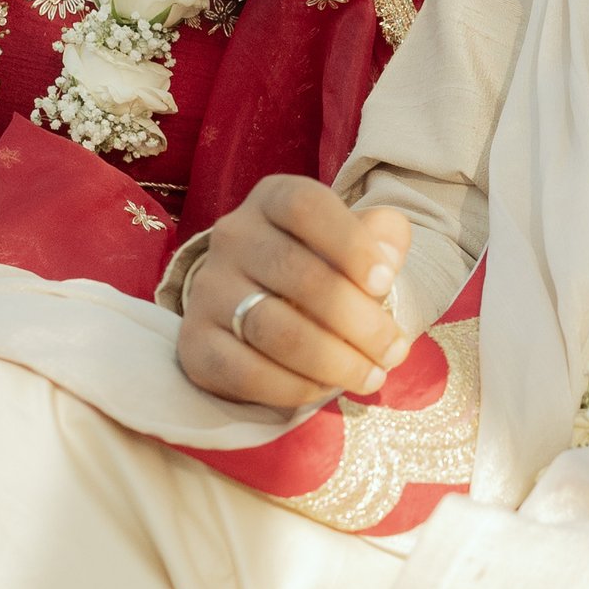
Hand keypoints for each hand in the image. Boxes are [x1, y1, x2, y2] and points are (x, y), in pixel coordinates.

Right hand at [177, 175, 412, 411]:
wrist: (265, 310)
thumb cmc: (324, 269)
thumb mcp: (357, 242)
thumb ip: (383, 237)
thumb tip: (387, 256)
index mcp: (272, 200)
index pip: (305, 206)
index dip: (349, 244)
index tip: (386, 282)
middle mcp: (232, 237)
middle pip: (296, 274)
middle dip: (358, 321)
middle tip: (393, 351)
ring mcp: (207, 290)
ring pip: (274, 329)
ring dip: (333, 360)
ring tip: (371, 375)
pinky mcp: (195, 343)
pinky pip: (246, 372)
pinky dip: (295, 387)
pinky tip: (325, 389)